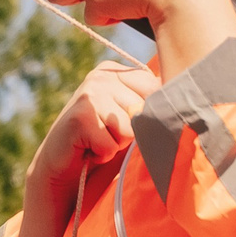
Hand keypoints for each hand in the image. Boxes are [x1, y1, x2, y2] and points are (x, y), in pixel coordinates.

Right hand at [31, 61, 159, 190]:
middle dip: (130, 131)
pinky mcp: (80, 117)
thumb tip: (176, 93)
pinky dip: (101, 155)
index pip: (155, 88)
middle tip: (106, 134)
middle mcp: (101, 76)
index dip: (144, 114)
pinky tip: (86, 150)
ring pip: (129, 129)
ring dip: (116, 144)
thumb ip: (147, 100)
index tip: (121, 121)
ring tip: (97, 141)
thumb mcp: (127, 115)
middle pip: (143, 110)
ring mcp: (89, 94)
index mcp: (115, 70)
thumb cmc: (100, 142)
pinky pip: (111, 145)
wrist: (59, 166)